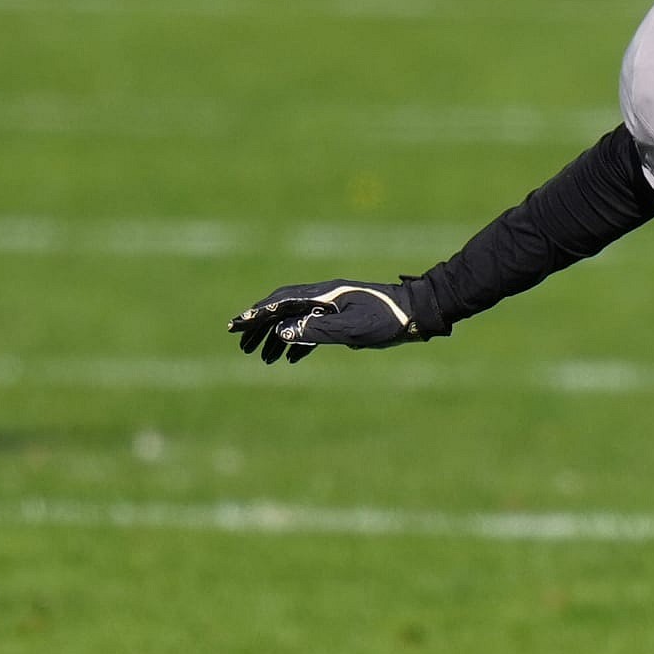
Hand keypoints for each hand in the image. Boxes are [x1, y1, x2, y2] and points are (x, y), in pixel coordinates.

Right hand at [227, 280, 424, 363]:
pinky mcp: (343, 316)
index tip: (235, 327)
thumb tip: (281, 332)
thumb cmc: (387, 320)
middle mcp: (324, 296)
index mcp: (323, 295)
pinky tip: (290, 358)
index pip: (280, 303)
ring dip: (277, 337)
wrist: (418, 312)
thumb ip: (316, 330)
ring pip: (296, 319)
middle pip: (282, 309)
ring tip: (262, 358)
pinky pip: (312, 326)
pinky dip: (298, 341)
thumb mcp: (352, 330)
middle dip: (260, 327)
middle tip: (242, 346)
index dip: (255, 315)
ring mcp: (333, 305)